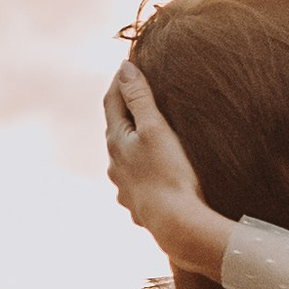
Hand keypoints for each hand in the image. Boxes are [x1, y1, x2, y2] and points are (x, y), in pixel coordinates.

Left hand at [103, 63, 230, 271]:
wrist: (176, 225)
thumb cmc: (168, 174)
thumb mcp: (155, 129)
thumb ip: (139, 98)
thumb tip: (124, 68)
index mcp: (116, 142)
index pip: (112, 102)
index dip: (119, 81)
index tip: (127, 63)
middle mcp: (114, 165)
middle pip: (116, 131)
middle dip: (125, 112)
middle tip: (135, 95)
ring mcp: (124, 188)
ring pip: (125, 160)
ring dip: (133, 145)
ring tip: (147, 138)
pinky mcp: (138, 206)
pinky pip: (138, 184)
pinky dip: (143, 173)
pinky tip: (153, 177)